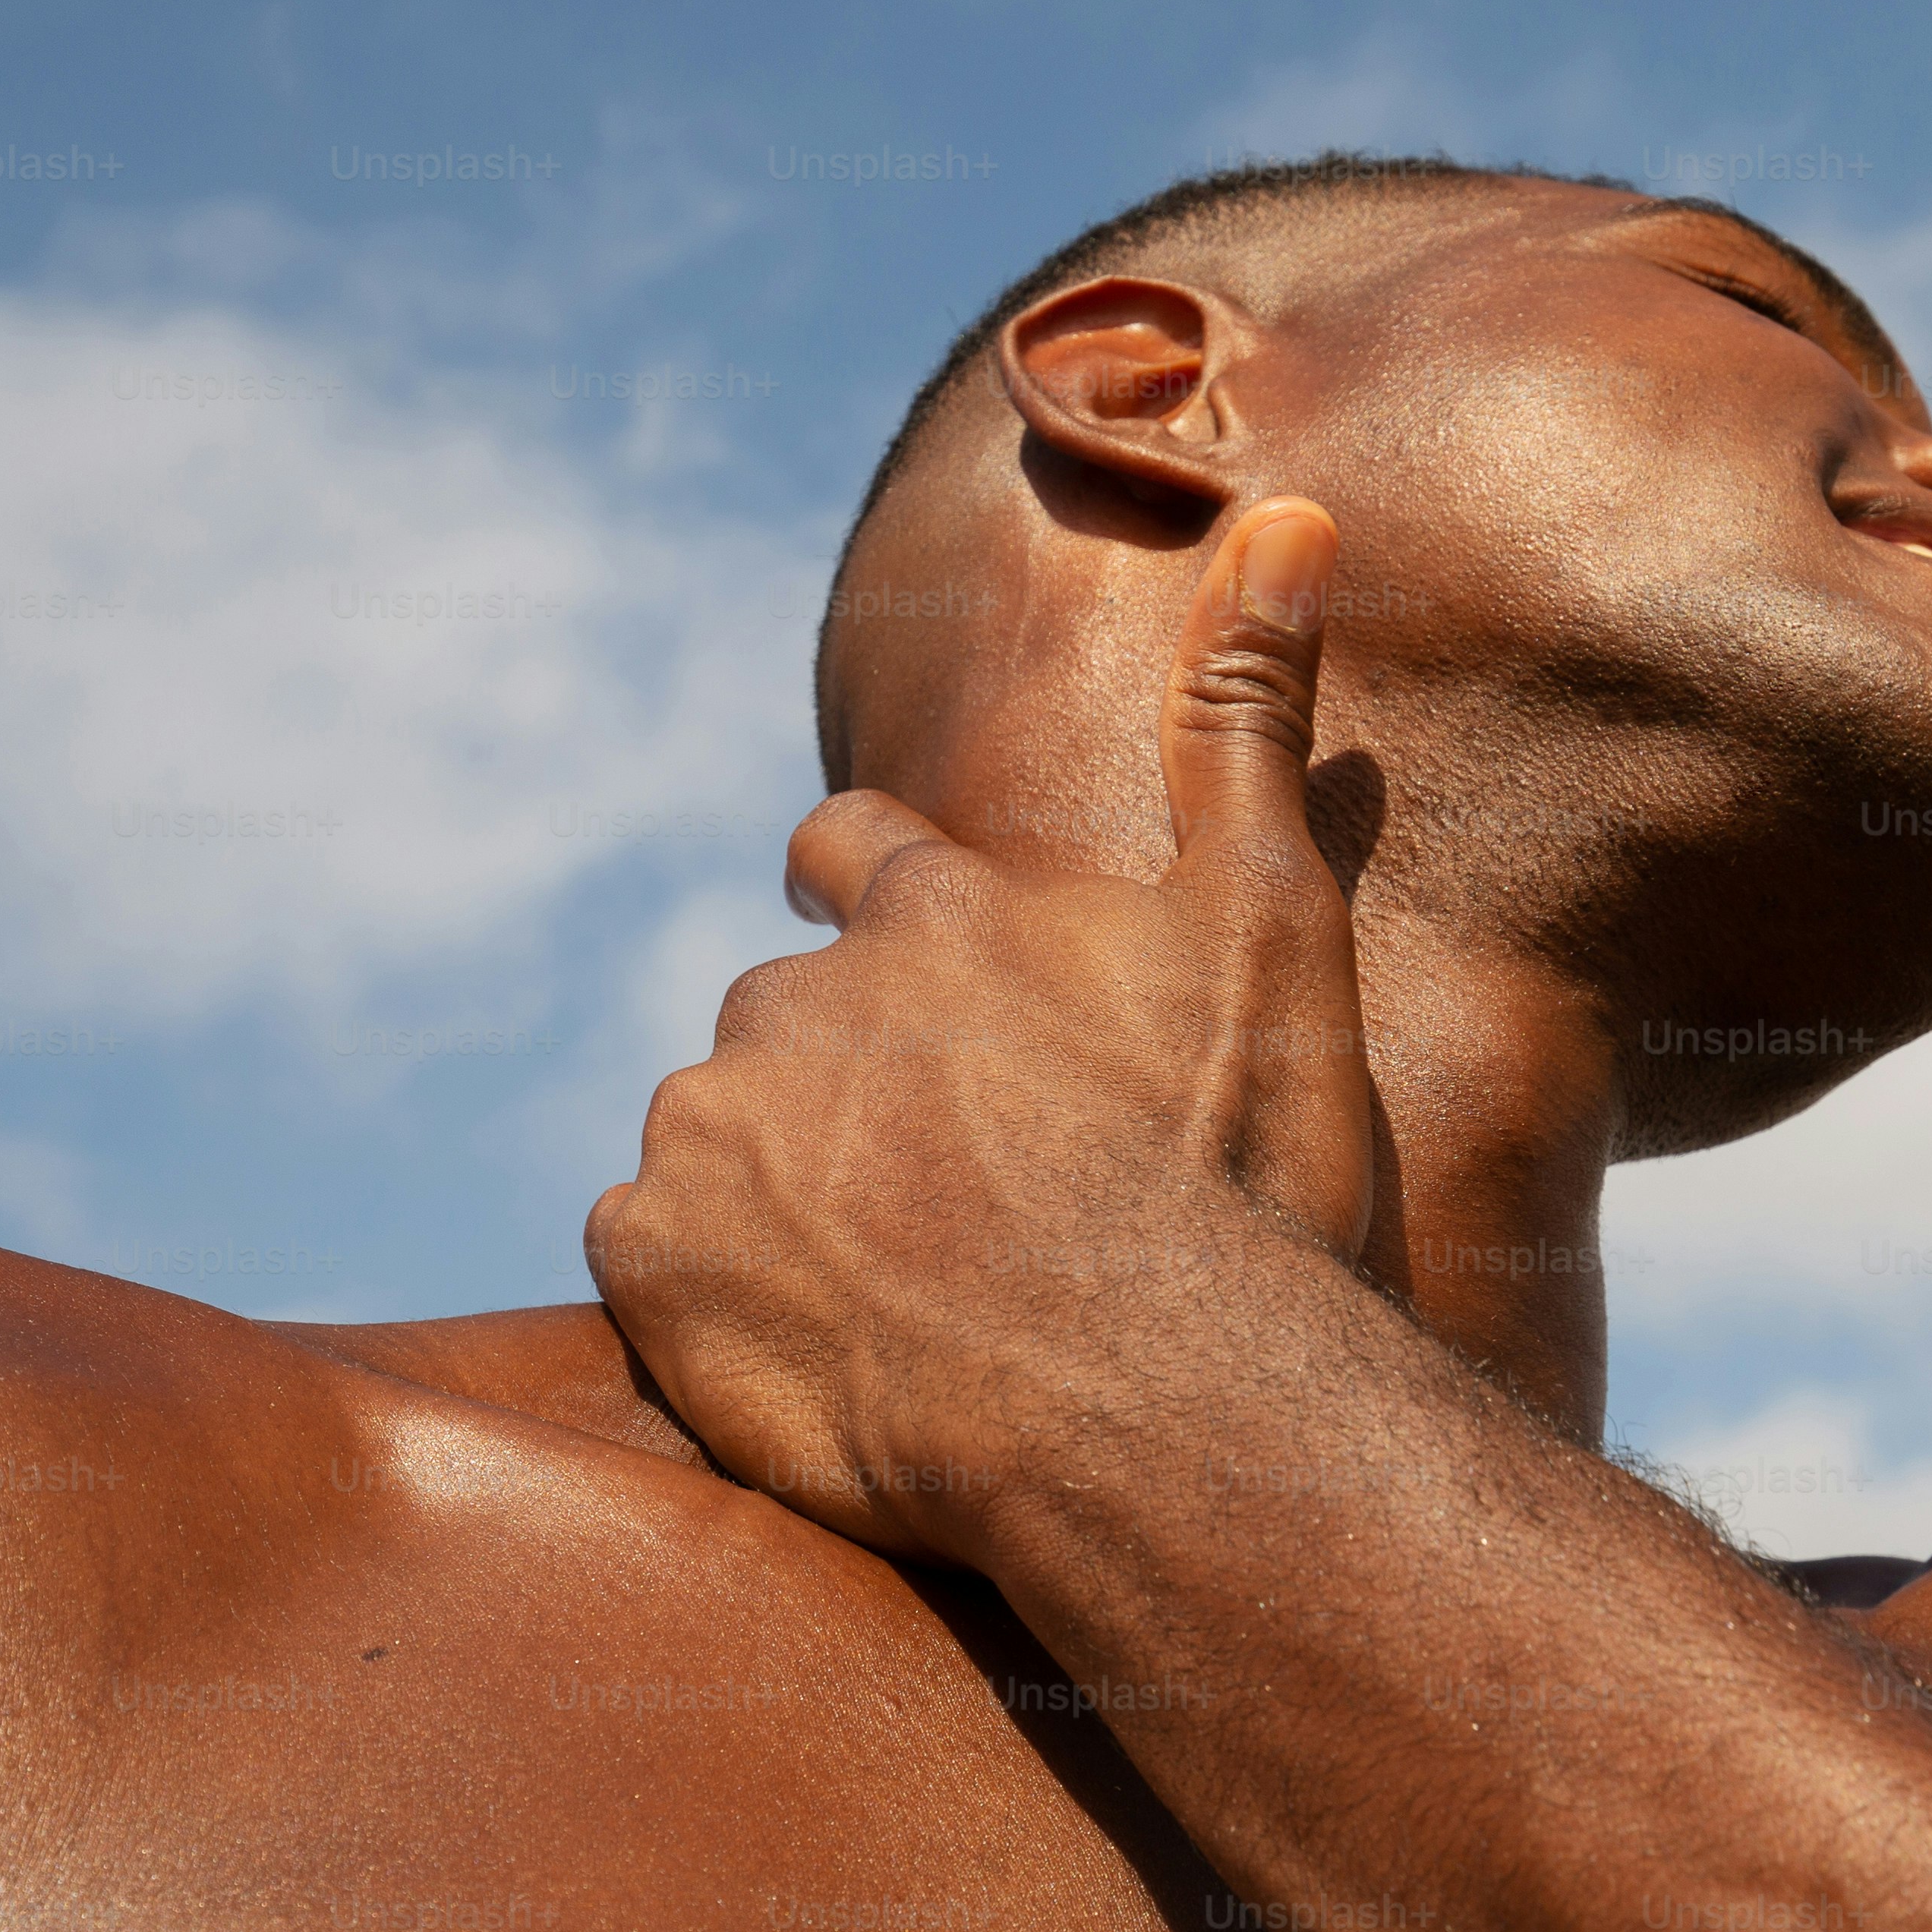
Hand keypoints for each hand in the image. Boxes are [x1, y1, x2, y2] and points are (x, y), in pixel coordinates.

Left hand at [587, 500, 1378, 1555]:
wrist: (1169, 1420)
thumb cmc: (1246, 1182)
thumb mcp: (1276, 929)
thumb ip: (1248, 721)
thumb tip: (1290, 511)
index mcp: (939, 915)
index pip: (851, 856)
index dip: (874, 911)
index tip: (912, 981)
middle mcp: (802, 1000)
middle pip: (776, 1016)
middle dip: (837, 1085)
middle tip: (938, 1195)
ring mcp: (713, 1135)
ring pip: (706, 1137)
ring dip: (770, 1194)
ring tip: (882, 1296)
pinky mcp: (653, 1269)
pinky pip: (641, 1263)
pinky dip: (704, 1307)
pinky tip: (811, 1365)